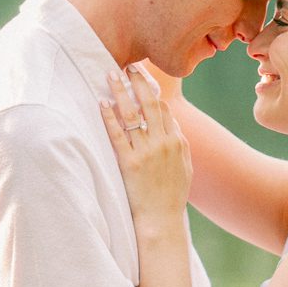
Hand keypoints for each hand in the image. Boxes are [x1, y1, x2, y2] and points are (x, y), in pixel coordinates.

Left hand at [100, 65, 191, 226]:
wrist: (162, 220)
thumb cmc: (172, 196)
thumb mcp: (184, 167)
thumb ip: (179, 143)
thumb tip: (171, 122)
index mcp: (177, 142)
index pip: (164, 108)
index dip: (152, 89)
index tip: (143, 76)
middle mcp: (163, 143)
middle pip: (150, 103)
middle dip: (139, 81)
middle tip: (129, 66)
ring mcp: (146, 152)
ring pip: (133, 114)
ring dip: (121, 91)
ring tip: (112, 75)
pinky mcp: (129, 163)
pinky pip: (117, 134)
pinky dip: (110, 116)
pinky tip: (102, 103)